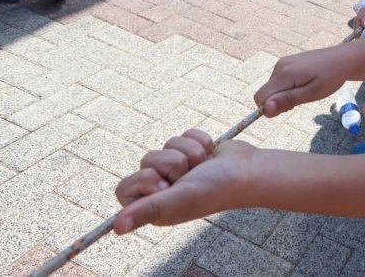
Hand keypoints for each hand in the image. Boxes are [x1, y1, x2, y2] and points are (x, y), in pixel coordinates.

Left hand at [114, 129, 254, 233]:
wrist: (249, 170)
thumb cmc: (215, 189)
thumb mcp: (178, 199)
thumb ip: (148, 209)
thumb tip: (115, 229)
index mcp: (155, 206)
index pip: (125, 187)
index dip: (144, 180)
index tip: (166, 186)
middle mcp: (164, 189)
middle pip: (147, 160)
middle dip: (172, 162)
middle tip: (189, 175)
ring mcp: (179, 169)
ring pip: (167, 144)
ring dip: (189, 150)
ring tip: (203, 165)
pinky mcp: (193, 151)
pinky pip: (184, 134)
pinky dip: (200, 141)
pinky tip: (211, 154)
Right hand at [253, 49, 345, 117]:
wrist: (342, 59)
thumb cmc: (331, 78)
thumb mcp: (312, 93)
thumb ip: (288, 100)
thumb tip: (265, 109)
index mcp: (284, 74)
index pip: (260, 97)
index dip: (271, 109)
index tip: (291, 107)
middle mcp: (279, 66)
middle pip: (265, 93)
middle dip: (278, 102)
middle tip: (301, 100)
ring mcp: (282, 63)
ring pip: (272, 88)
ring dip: (284, 96)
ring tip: (305, 92)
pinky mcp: (286, 63)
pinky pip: (278, 81)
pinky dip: (287, 88)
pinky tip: (303, 85)